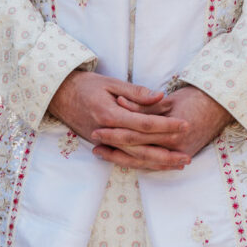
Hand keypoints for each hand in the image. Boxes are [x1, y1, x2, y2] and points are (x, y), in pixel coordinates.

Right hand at [48, 70, 188, 169]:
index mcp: (109, 114)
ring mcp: (101, 142)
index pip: (143, 124)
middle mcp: (105, 132)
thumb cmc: (86, 85)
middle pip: (140, 147)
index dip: (165, 125)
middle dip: (165, 153)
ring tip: (178, 164)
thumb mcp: (111, 82)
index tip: (185, 125)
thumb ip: (136, 92)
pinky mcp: (100, 145)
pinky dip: (141, 163)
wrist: (59, 95)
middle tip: (187, 155)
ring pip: (133, 157)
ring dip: (157, 162)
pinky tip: (157, 165)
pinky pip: (123, 158)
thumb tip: (160, 96)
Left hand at [93, 86, 233, 168]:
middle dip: (114, 148)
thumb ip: (143, 104)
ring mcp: (179, 154)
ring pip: (144, 162)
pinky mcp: (180, 157)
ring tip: (101, 153)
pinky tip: (121, 159)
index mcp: (172, 130)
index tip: (97, 128)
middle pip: (138, 151)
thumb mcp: (168, 99)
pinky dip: (137, 162)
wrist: (220, 107)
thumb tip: (120, 101)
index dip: (115, 132)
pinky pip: (154, 164)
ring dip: (121, 159)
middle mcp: (176, 146)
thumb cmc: (195, 99)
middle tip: (94, 143)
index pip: (137, 134)